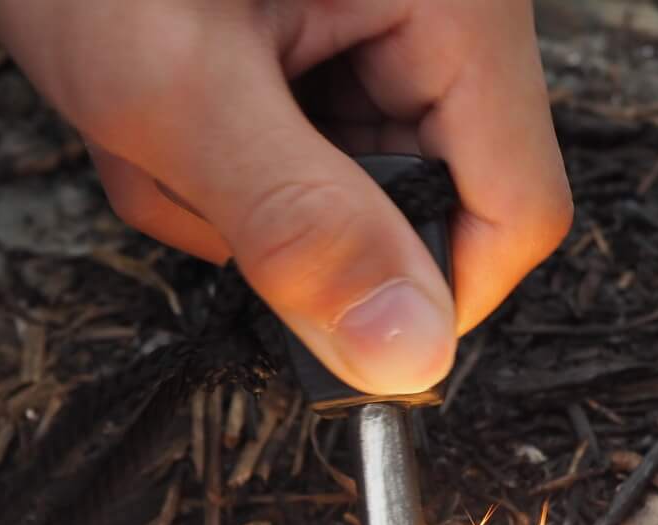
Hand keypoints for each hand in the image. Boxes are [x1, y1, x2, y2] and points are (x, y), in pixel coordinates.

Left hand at [0, 0, 571, 396]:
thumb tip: (408, 355)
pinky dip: (205, 162)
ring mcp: (371, 28)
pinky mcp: (313, 43)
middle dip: (281, 226)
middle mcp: (435, 14)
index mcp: (455, 4)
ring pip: (333, 199)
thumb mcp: (180, 83)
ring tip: (141, 118)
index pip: (516, 211)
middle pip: (413, 208)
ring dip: (223, 199)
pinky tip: (146, 105)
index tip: (313, 318)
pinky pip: (284, 163)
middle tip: (177, 163)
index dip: (423, 297)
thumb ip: (300, 221)